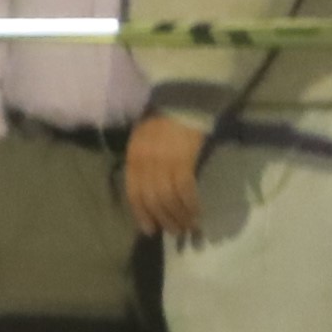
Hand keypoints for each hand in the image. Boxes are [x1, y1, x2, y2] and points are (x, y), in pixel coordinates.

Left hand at [125, 114, 208, 240]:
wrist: (182, 99)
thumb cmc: (163, 120)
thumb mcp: (144, 141)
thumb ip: (143, 163)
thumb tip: (150, 192)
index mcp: (134, 157)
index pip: (134, 193)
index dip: (141, 214)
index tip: (150, 229)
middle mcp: (146, 162)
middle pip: (151, 199)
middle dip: (162, 219)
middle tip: (173, 232)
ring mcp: (164, 161)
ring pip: (168, 198)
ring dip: (178, 216)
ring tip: (187, 227)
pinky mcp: (183, 159)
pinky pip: (184, 189)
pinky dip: (190, 204)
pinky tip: (197, 212)